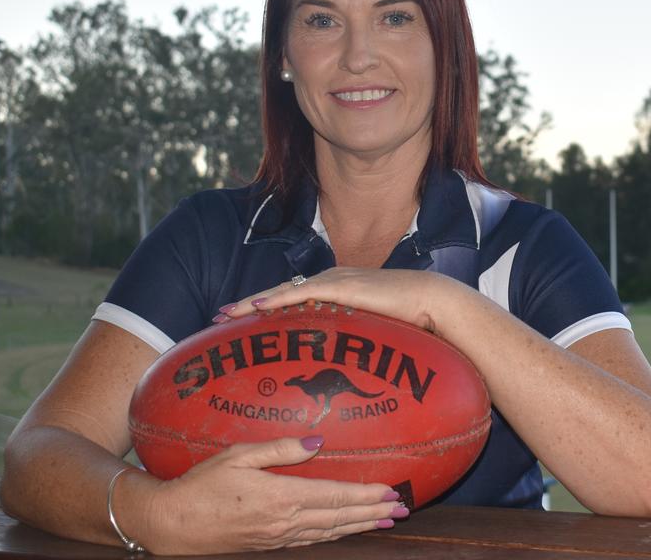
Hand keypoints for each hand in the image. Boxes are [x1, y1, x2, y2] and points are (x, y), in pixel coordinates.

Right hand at [136, 436, 405, 554]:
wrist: (170, 525)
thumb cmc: (201, 485)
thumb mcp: (238, 455)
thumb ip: (280, 448)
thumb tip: (318, 442)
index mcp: (280, 496)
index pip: (335, 496)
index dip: (367, 494)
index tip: (391, 491)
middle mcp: (284, 521)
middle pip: (340, 517)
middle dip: (373, 513)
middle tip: (402, 509)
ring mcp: (278, 537)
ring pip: (329, 532)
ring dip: (360, 526)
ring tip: (384, 521)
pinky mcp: (269, 544)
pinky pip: (311, 540)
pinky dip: (335, 534)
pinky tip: (345, 530)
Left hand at [216, 267, 470, 336]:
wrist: (431, 301)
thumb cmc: (411, 320)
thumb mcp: (376, 332)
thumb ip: (360, 341)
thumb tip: (350, 369)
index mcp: (337, 290)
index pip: (293, 299)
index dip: (266, 308)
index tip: (240, 320)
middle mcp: (330, 281)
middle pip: (280, 294)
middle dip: (248, 305)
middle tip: (219, 317)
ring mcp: (334, 281)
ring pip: (282, 292)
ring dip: (252, 303)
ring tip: (226, 314)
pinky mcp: (340, 286)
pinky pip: (299, 293)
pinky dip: (275, 300)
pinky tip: (255, 307)